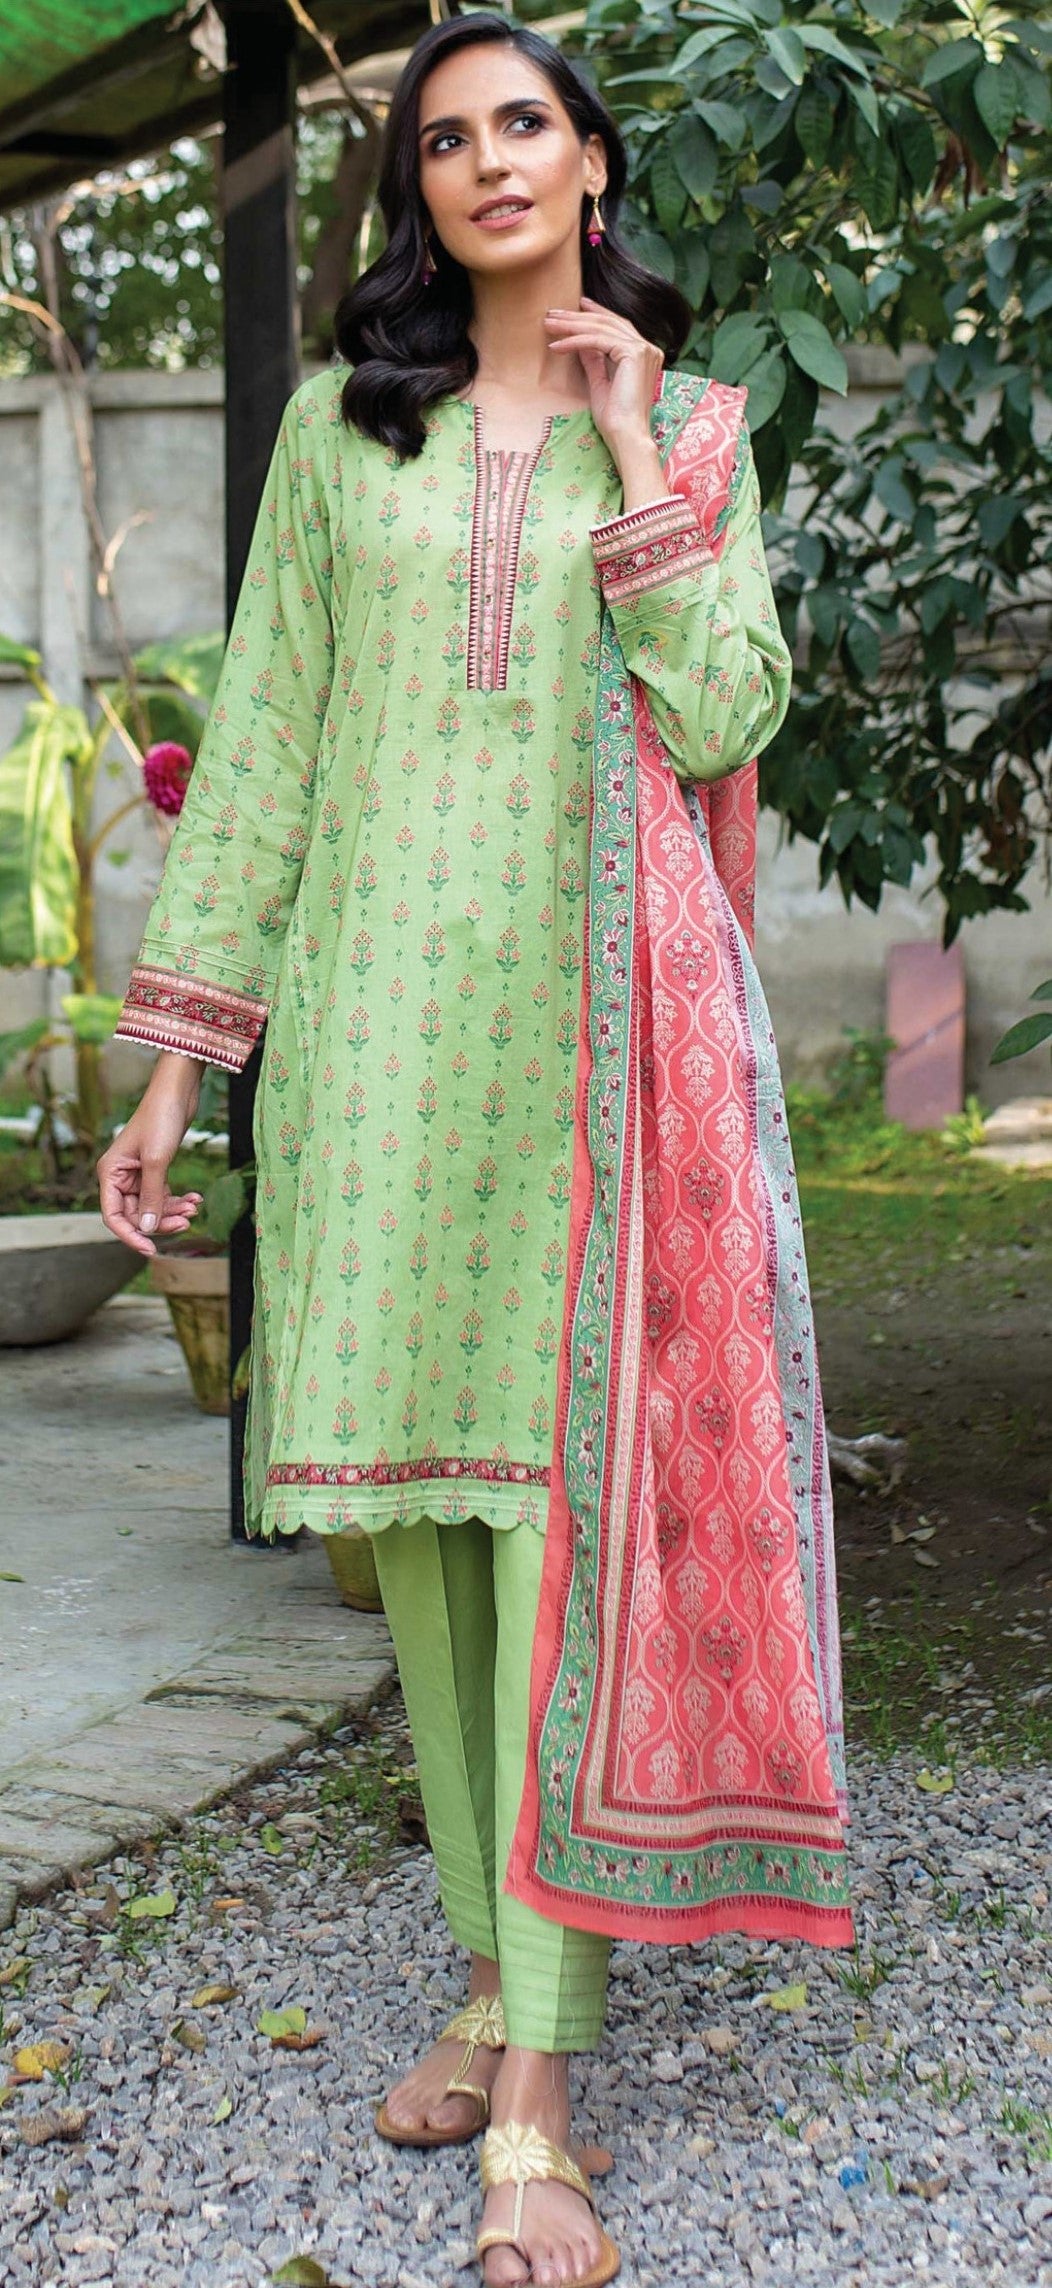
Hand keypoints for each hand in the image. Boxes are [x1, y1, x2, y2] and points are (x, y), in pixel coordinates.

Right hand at [97, 1053, 203, 1257]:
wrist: (178, 1092)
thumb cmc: (161, 1119)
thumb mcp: (157, 1161)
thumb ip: (151, 1197)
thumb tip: (146, 1229)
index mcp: (110, 1173)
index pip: (113, 1216)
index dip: (129, 1235)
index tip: (149, 1250)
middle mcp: (120, 1176)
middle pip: (136, 1215)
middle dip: (160, 1222)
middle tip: (187, 1223)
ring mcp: (138, 1174)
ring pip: (152, 1207)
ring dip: (173, 1212)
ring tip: (195, 1208)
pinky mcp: (156, 1169)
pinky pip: (163, 1196)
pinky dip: (179, 1200)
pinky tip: (196, 1199)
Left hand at [544, 298, 662, 454]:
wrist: (626, 436)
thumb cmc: (615, 419)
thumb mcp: (600, 383)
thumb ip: (594, 361)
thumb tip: (581, 343)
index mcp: (644, 355)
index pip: (617, 326)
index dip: (596, 313)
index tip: (576, 306)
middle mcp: (648, 348)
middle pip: (608, 322)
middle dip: (578, 316)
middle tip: (553, 312)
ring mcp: (643, 349)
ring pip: (601, 328)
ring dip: (571, 325)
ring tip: (549, 324)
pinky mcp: (633, 353)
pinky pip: (598, 341)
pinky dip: (575, 341)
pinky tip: (556, 345)